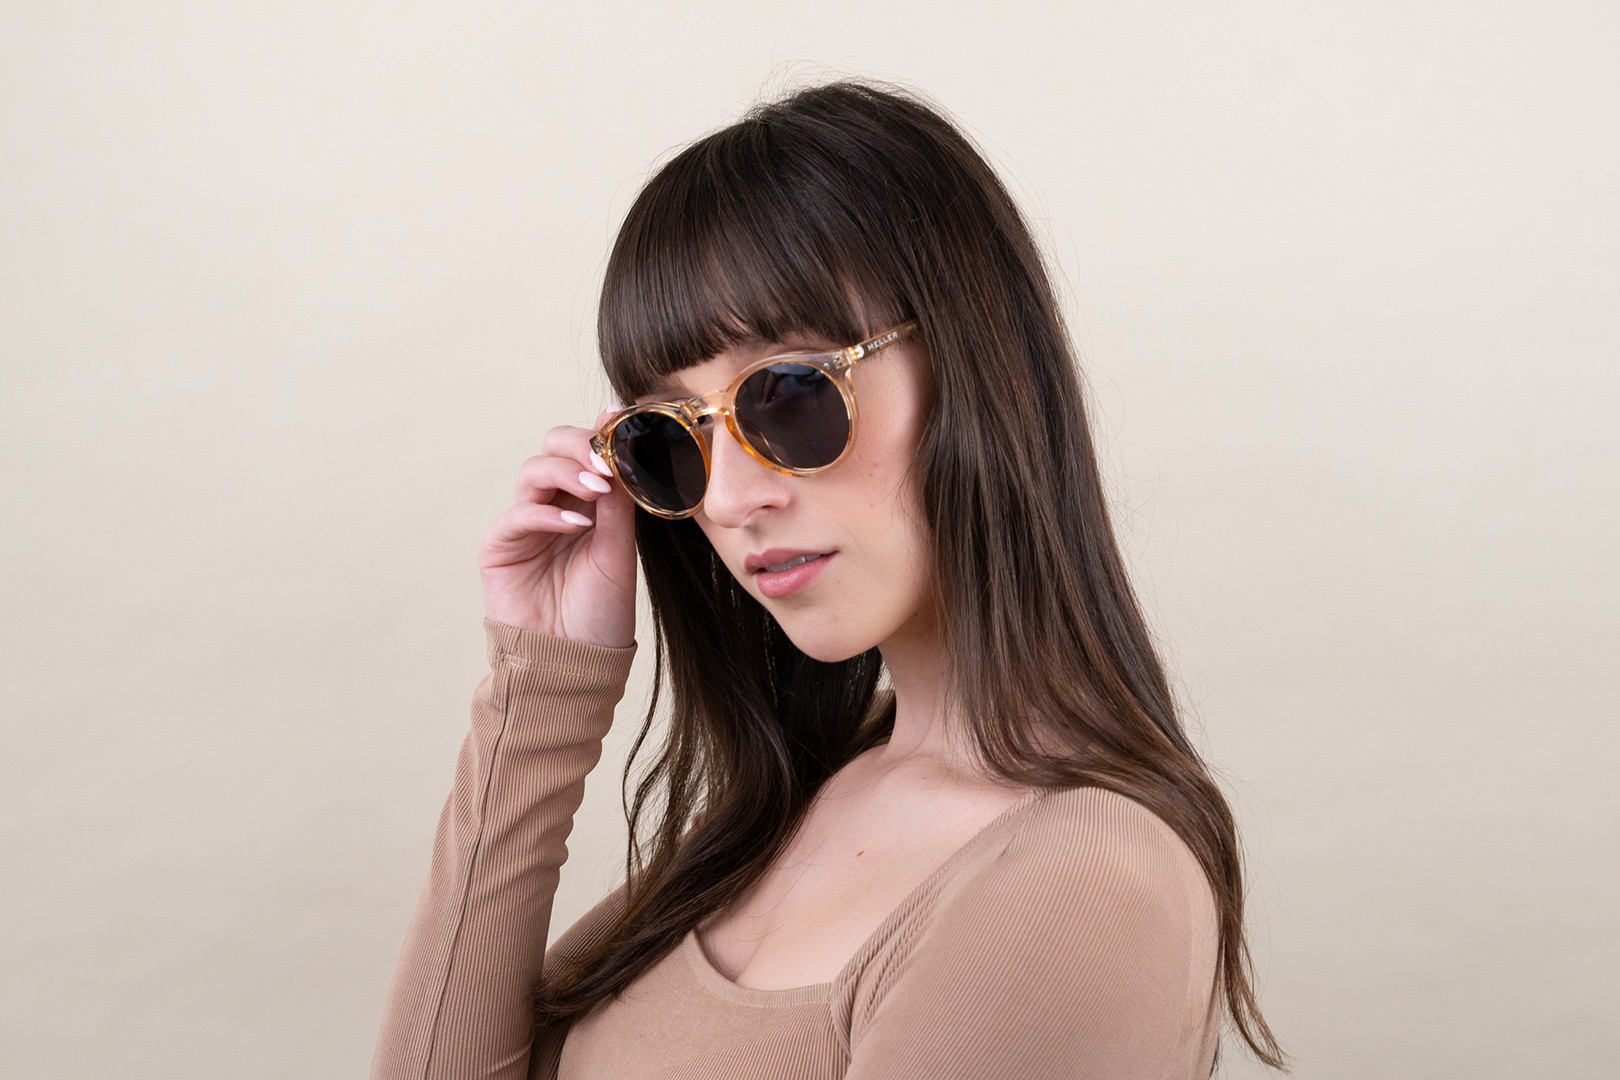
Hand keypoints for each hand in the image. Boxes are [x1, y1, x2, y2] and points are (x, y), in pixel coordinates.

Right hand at [477, 408, 636, 647]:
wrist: (576, 663)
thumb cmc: (600, 612)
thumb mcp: (620, 551)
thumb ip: (620, 502)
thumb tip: (625, 451)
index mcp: (586, 502)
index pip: (587, 453)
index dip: (601, 433)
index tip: (623, 419)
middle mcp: (554, 506)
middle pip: (553, 448)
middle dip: (579, 444)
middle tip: (606, 458)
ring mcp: (526, 524)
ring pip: (535, 470)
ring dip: (567, 471)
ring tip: (598, 488)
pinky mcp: (501, 546)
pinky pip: (520, 514)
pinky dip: (549, 513)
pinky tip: (577, 524)